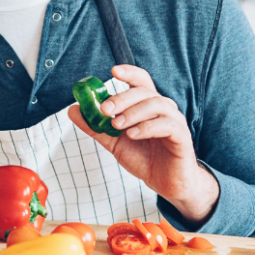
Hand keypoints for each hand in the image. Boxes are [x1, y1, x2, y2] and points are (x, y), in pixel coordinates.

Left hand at [67, 65, 220, 224]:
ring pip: (156, 104)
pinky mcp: (182, 137)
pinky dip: (147, 127)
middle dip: (122, 98)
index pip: (141, 81)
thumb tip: (73, 109)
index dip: (129, 72)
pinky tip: (133, 134)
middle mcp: (162, 109)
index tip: (113, 71)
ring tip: (117, 125)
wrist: (164, 183)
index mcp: (146, 105)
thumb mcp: (113, 141)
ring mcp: (174, 121)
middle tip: (104, 109)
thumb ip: (95, 126)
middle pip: (144, 92)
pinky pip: (167, 125)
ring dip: (133, 112)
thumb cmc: (143, 158)